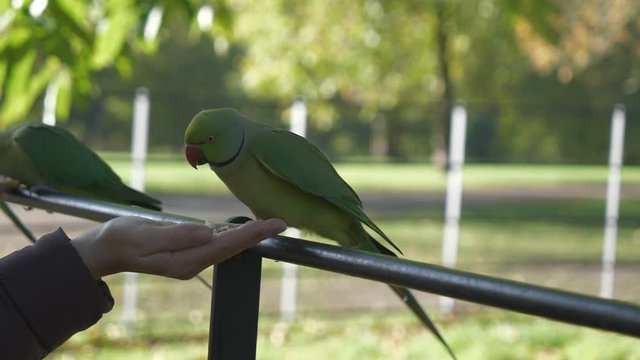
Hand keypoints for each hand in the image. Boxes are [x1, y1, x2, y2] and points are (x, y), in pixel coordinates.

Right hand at [71, 216, 285, 278]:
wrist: (106, 248)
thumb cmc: (122, 238)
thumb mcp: (144, 235)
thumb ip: (176, 235)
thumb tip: (207, 233)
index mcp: (185, 261)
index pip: (225, 246)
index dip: (251, 234)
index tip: (272, 225)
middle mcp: (192, 263)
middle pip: (231, 248)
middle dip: (257, 235)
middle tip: (282, 223)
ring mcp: (191, 259)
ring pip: (226, 246)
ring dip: (249, 236)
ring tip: (270, 224)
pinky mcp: (188, 251)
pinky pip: (216, 243)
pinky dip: (233, 235)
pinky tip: (245, 228)